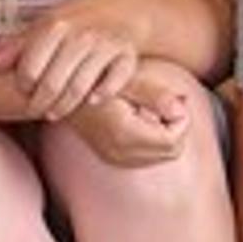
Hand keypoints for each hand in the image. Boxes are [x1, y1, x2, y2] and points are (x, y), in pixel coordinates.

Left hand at [0, 0, 141, 122]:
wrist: (121, 8)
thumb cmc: (74, 21)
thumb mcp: (44, 26)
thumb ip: (17, 45)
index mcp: (56, 26)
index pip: (30, 67)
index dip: (22, 84)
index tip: (22, 91)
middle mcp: (80, 36)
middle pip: (53, 82)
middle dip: (41, 102)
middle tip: (36, 111)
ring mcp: (105, 46)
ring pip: (80, 87)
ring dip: (65, 105)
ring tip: (54, 113)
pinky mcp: (126, 55)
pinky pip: (114, 82)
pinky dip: (103, 94)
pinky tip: (91, 102)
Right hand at [61, 65, 194, 168]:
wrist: (60, 97)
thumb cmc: (94, 81)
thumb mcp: (127, 82)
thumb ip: (155, 94)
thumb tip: (182, 106)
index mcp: (126, 135)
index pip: (173, 140)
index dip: (180, 118)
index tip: (173, 98)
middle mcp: (122, 153)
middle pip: (172, 152)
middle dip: (177, 127)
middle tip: (167, 103)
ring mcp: (117, 159)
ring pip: (163, 156)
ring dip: (166, 133)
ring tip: (152, 108)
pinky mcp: (114, 159)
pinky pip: (149, 156)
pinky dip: (155, 140)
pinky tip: (143, 119)